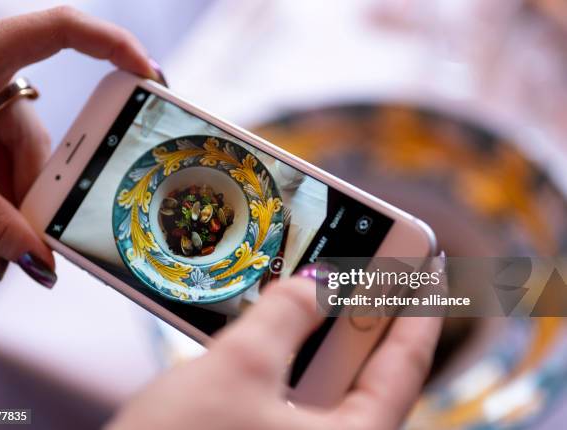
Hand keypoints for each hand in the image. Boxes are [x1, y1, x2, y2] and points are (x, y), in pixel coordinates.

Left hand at [0, 7, 158, 286]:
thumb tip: (36, 264)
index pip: (61, 31)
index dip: (113, 45)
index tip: (151, 75)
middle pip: (38, 128)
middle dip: (41, 190)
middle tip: (49, 240)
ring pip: (18, 150)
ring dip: (18, 202)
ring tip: (16, 253)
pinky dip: (0, 193)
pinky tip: (4, 233)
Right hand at [109, 278, 440, 429]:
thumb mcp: (239, 366)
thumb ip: (284, 314)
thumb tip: (314, 282)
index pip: (406, 363)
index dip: (420, 305)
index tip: (429, 263)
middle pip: (370, 369)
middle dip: (370, 310)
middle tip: (374, 261)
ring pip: (330, 381)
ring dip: (327, 332)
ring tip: (328, 284)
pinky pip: (297, 395)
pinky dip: (294, 358)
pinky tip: (281, 329)